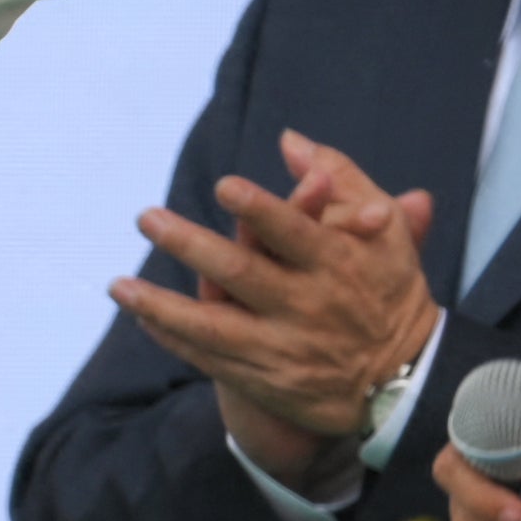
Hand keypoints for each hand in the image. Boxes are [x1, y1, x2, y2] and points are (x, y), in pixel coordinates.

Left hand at [111, 130, 442, 466]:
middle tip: (146, 218)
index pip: (296, 233)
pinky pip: (210, 358)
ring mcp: (284, 347)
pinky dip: (173, 337)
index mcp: (338, 263)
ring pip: (213, 326)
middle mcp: (308, 306)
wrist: (403, 380)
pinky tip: (141, 315)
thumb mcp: (383, 231)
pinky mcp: (266, 380)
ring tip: (117, 285)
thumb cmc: (385, 288)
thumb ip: (341, 179)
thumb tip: (289, 139)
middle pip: (242, 273)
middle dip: (190, 245)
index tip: (224, 187)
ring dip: (160, 305)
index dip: (262, 211)